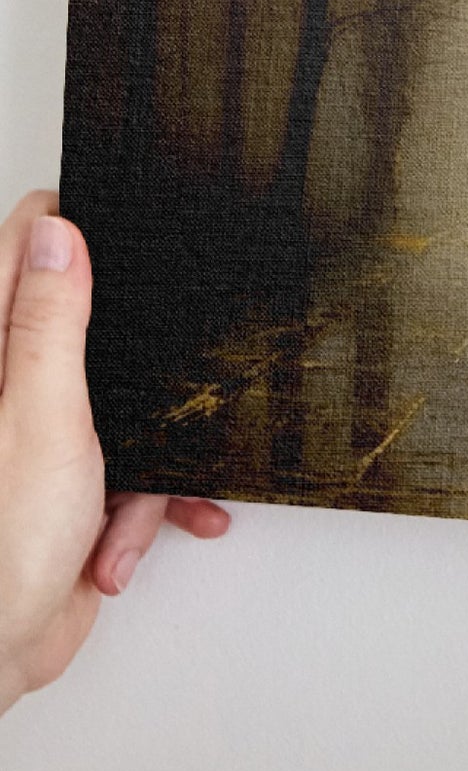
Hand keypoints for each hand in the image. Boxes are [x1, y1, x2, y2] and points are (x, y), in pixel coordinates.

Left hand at [0, 190, 229, 714]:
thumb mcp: (41, 419)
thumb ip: (50, 325)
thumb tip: (57, 235)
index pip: (22, 252)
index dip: (71, 233)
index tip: (121, 232)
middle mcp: (10, 392)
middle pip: (83, 326)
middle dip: (135, 357)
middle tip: (145, 377)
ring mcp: (40, 440)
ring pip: (124, 404)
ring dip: (150, 456)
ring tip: (133, 501)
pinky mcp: (71, 486)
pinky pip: (133, 469)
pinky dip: (146, 504)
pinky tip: (132, 538)